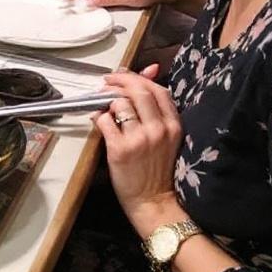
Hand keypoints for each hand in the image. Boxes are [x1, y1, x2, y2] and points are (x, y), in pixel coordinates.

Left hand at [93, 66, 186, 233]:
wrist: (153, 201)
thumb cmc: (157, 168)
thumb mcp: (166, 136)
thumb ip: (156, 108)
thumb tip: (149, 70)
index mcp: (174, 125)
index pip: (157, 90)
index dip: (138, 77)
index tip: (123, 76)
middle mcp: (159, 129)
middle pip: (138, 91)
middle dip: (119, 81)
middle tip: (107, 83)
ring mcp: (139, 139)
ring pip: (120, 104)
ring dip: (107, 100)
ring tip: (104, 106)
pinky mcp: (120, 149)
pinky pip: (104, 120)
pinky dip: (98, 116)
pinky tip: (98, 120)